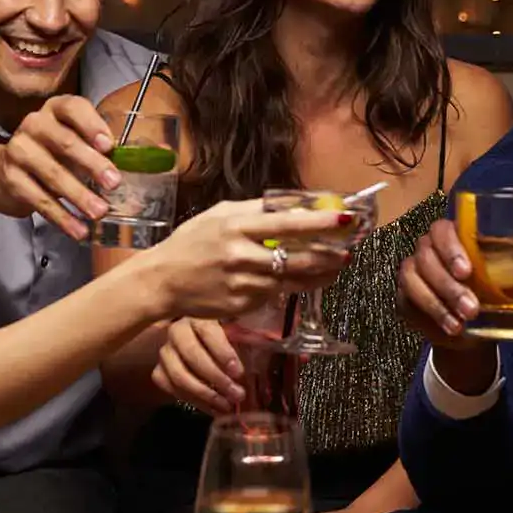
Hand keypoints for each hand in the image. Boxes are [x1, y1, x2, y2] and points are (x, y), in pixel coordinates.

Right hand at [0, 95, 118, 239]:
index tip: (109, 145)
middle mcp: (35, 124)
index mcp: (55, 110)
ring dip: (79, 195)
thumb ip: (96, 147)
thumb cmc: (51, 153)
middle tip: (113, 183)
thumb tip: (129, 164)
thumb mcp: (71, 141)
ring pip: (52, 174)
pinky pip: (40, 200)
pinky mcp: (11, 179)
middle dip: (92, 164)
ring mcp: (19, 150)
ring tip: (99, 211)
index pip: (73, 108)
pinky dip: (62, 217)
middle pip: (64, 142)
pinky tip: (78, 229)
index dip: (92, 125)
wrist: (5, 172)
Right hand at [136, 200, 350, 321]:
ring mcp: (242, 283)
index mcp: (236, 226)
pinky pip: (274, 295)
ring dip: (319, 275)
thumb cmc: (192, 242)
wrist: (163, 280)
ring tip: (336, 267)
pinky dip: (292, 287)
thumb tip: (294, 207)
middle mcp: (241, 254)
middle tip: (348, 251)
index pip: (287, 223)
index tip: (346, 221)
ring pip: (292, 280)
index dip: (320, 224)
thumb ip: (255, 211)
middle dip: (329, 255)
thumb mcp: (219, 215)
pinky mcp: (241, 305)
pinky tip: (304, 280)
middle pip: (297, 256)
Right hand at [151, 318, 244, 414]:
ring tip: (226, 405)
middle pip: (192, 355)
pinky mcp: (159, 370)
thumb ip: (246, 337)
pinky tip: (211, 407)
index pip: (207, 332)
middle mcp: (177, 331)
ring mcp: (165, 352)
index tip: (238, 372)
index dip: (223, 353)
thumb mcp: (237, 331)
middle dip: (216, 378)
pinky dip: (192, 400)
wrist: (203, 343)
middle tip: (237, 393)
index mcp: (198, 316)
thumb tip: (266, 345)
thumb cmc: (226, 336)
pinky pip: (170, 387)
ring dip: (204, 394)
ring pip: (178, 375)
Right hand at [397, 218, 483, 349]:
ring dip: (437, 303)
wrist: (472, 328)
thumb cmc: (493, 294)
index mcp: (454, 237)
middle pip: (427, 257)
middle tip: (472, 309)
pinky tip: (449, 329)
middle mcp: (428, 249)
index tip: (467, 272)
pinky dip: (429, 316)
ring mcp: (412, 271)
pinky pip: (408, 301)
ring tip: (460, 324)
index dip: (451, 248)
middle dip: (449, 285)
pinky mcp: (404, 296)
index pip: (443, 230)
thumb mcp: (512, 280)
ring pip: (413, 279)